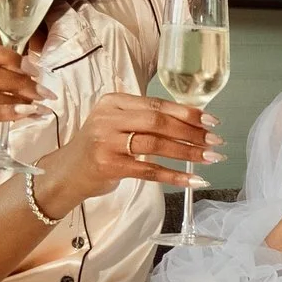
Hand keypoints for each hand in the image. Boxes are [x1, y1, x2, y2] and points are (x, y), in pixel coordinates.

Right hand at [32, 93, 221, 217]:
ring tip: (209, 158)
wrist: (67, 172)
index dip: (186, 112)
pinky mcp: (108, 166)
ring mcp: (106, 142)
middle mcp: (108, 118)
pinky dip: (173, 175)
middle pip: (157, 121)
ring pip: (155, 144)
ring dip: (187, 152)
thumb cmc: (100, 146)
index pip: (156, 104)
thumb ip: (145, 118)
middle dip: (190, 132)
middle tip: (214, 140)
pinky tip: (193, 179)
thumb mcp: (117, 123)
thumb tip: (193, 123)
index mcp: (113, 101)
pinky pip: (148, 170)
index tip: (210, 121)